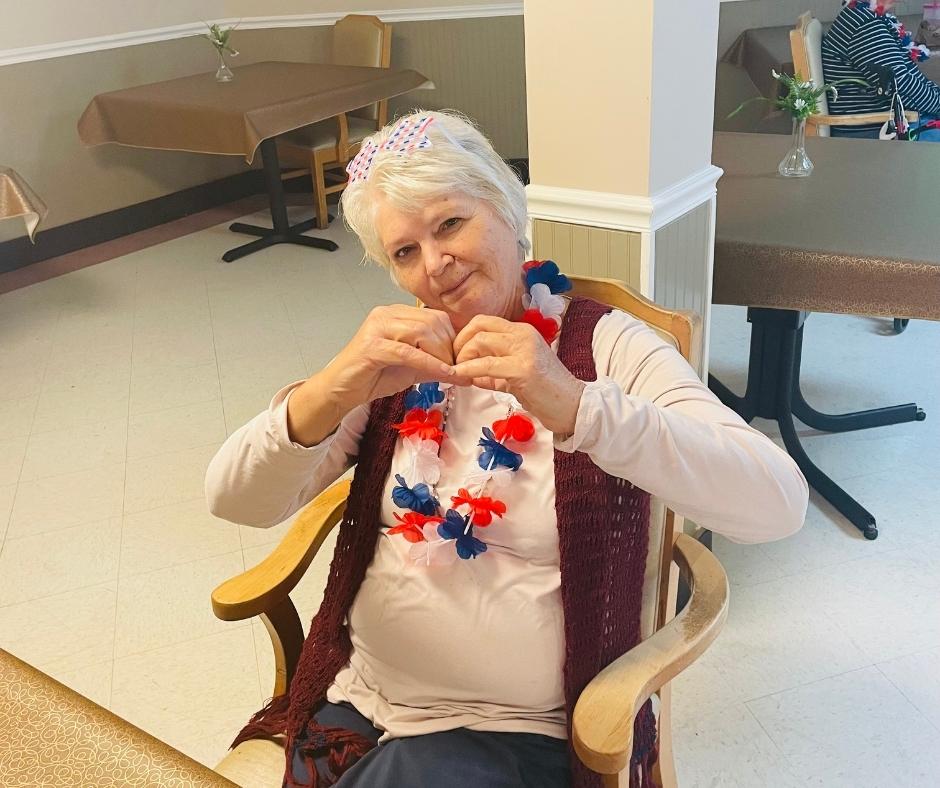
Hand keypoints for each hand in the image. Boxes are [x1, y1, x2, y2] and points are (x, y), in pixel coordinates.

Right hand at [330, 304, 460, 405]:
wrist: (341, 390)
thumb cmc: (372, 376)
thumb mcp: (411, 368)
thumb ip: (434, 364)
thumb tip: (462, 370)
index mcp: (396, 314)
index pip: (435, 316)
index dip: (452, 338)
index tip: (460, 359)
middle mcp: (386, 314)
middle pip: (431, 322)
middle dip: (449, 347)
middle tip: (457, 369)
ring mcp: (377, 327)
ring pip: (421, 332)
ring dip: (440, 355)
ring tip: (448, 373)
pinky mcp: (372, 346)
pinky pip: (408, 351)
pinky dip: (429, 362)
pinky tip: (442, 374)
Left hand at [449, 315, 584, 435]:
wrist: (573, 406)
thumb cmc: (546, 393)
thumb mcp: (516, 376)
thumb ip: (493, 372)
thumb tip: (468, 373)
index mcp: (522, 332)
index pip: (484, 322)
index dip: (464, 335)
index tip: (457, 355)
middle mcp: (523, 334)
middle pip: (478, 326)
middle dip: (459, 344)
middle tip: (454, 364)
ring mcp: (524, 349)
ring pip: (479, 341)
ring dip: (462, 358)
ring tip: (458, 373)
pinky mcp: (523, 368)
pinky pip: (486, 364)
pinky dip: (468, 370)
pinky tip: (460, 377)